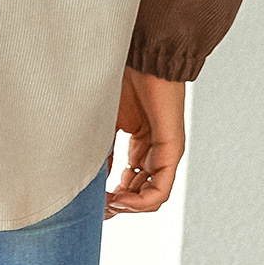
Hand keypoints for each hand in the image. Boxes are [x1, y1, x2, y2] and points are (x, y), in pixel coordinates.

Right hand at [105, 66, 185, 219]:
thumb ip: (103, 150)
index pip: (129, 183)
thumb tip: (91, 181)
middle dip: (118, 205)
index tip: (92, 202)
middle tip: (98, 208)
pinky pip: (161, 190)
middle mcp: (154, 152)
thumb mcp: (107, 121)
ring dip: (128, 207)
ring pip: (151, 197)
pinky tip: (120, 199)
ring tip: (107, 205)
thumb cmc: (125, 78)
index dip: (111, 196)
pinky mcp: (171, 151)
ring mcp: (165, 153)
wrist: (144, 56)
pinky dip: (140, 202)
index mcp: (140, 144)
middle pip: (139, 194)